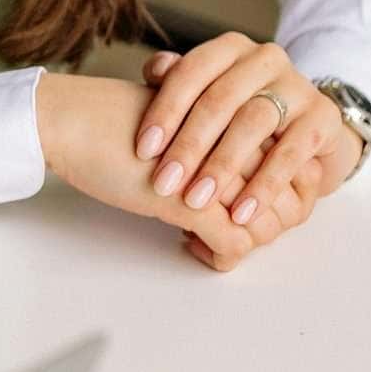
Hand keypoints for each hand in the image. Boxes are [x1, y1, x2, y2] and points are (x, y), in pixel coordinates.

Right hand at [36, 72, 318, 271]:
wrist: (74, 122)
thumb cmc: (117, 120)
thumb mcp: (183, 122)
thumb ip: (216, 137)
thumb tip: (239, 176)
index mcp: (243, 115)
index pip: (296, 167)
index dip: (280, 197)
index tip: (247, 208)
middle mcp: (244, 142)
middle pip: (290, 200)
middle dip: (266, 224)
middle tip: (228, 228)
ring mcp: (224, 174)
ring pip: (266, 226)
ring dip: (243, 241)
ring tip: (204, 236)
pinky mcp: (196, 203)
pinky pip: (235, 247)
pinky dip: (218, 257)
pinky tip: (190, 246)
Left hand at [135, 35, 359, 260]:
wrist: (303, 129)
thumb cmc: (237, 115)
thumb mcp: (205, 96)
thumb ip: (174, 82)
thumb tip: (155, 71)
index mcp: (229, 48)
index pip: (191, 72)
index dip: (165, 110)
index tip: (143, 149)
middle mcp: (265, 59)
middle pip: (220, 100)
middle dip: (188, 145)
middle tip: (164, 183)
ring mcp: (298, 87)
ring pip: (253, 123)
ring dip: (222, 166)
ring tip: (196, 201)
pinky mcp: (323, 118)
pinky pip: (291, 153)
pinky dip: (264, 185)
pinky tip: (241, 213)